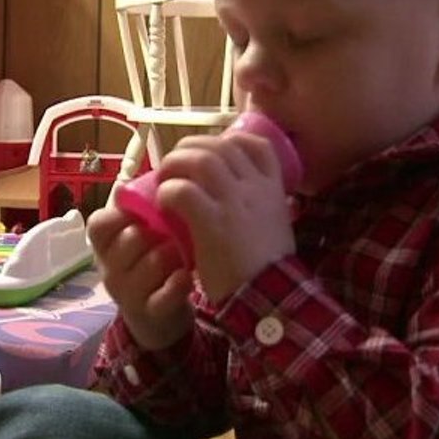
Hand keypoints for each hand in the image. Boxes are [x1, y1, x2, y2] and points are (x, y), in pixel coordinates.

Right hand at [87, 205, 194, 350]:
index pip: (100, 223)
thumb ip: (144, 207)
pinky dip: (180, 282)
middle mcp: (109, 267)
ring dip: (174, 255)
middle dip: (159, 232)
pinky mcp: (148, 313)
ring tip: (184, 253)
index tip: (147, 213)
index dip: (126, 214)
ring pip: (152, 262)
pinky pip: (165, 294)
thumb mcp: (141, 233)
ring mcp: (126, 293)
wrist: (157, 317)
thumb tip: (165, 169)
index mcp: (105, 243)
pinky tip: (188, 277)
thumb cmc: (150, 261)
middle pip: (132, 238)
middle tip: (175, 232)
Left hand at [154, 131, 295, 302]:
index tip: (212, 151)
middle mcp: (254, 187)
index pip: (255, 144)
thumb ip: (261, 204)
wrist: (269, 298)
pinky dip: (168, 191)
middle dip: (191, 148)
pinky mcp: (211, 221)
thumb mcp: (275, 224)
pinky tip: (163, 203)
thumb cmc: (267, 266)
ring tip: (164, 179)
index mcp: (272, 187)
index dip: (228, 141)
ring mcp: (233, 201)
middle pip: (219, 146)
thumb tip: (240, 194)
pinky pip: (182, 190)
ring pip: (198, 159)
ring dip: (175, 164)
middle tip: (175, 164)